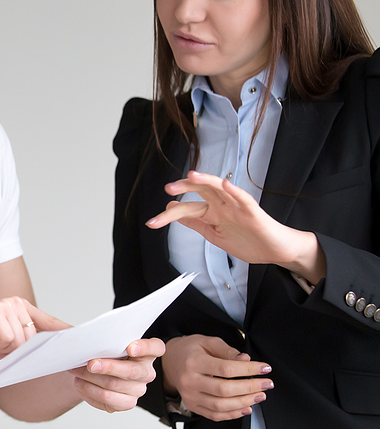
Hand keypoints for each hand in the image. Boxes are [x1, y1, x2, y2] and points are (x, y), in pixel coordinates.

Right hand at [0, 297, 65, 357]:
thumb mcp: (5, 339)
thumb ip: (23, 342)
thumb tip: (42, 354)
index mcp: (23, 308)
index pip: (49, 322)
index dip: (64, 332)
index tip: (81, 338)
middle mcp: (17, 303)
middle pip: (33, 340)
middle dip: (15, 349)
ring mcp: (7, 305)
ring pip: (20, 342)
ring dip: (3, 347)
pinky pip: (8, 339)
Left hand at [69, 338, 163, 412]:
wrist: (95, 369)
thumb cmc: (103, 351)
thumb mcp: (105, 340)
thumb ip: (102, 337)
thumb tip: (78, 334)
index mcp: (147, 352)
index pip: (156, 347)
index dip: (145, 348)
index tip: (130, 347)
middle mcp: (146, 372)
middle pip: (132, 372)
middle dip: (108, 367)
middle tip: (90, 363)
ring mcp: (138, 389)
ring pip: (114, 386)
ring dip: (91, 379)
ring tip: (75, 371)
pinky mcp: (126, 403)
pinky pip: (108, 401)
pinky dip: (90, 392)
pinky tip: (80, 383)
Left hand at [145, 171, 325, 282]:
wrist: (274, 251)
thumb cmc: (247, 241)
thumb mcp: (214, 235)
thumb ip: (195, 223)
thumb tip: (175, 213)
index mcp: (212, 212)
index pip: (187, 209)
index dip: (170, 215)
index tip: (153, 221)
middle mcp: (222, 206)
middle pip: (201, 191)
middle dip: (184, 188)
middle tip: (168, 188)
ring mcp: (237, 207)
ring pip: (220, 189)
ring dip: (205, 181)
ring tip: (191, 176)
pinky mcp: (252, 212)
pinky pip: (242, 198)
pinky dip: (233, 191)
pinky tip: (224, 184)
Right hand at [161, 334, 272, 420]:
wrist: (169, 362)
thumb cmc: (190, 350)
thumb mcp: (206, 341)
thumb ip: (226, 350)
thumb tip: (246, 360)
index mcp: (193, 362)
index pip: (225, 369)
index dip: (248, 370)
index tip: (265, 368)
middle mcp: (189, 381)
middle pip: (224, 389)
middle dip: (250, 388)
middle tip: (267, 384)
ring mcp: (190, 396)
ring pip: (220, 405)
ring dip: (244, 402)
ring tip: (260, 396)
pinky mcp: (192, 406)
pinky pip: (215, 415)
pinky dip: (233, 414)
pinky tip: (247, 408)